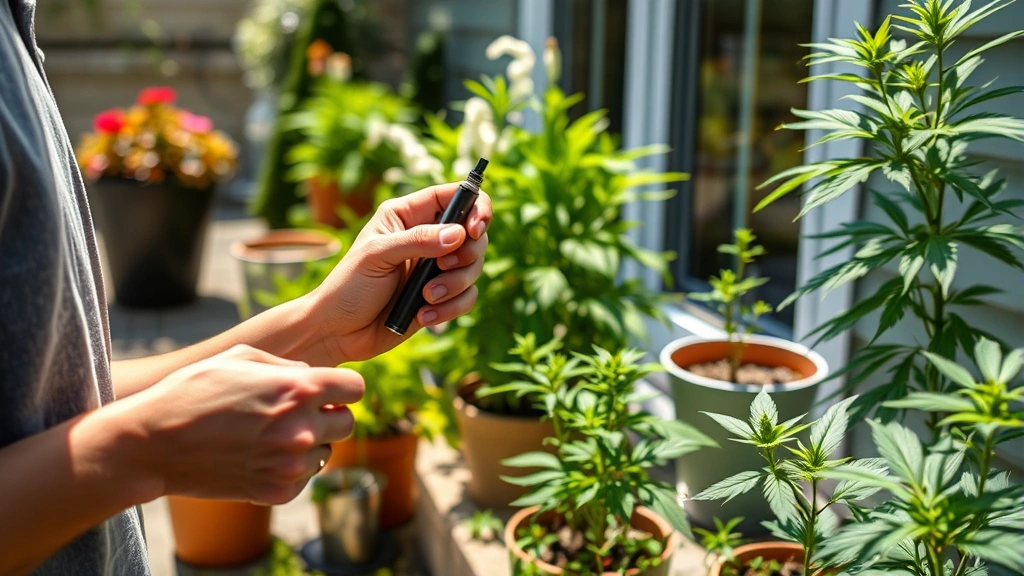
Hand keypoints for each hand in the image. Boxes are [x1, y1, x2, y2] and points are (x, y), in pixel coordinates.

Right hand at [125, 345, 363, 503]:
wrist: (153, 443)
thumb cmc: (193, 391)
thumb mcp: (241, 358)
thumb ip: (288, 366)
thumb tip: (313, 376)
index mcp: (299, 389)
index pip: (356, 387)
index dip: (342, 387)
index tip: (327, 390)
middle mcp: (302, 428)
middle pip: (347, 422)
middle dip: (329, 415)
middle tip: (299, 413)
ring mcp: (291, 464)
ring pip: (326, 452)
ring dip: (310, 444)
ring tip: (271, 435)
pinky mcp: (278, 492)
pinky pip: (304, 479)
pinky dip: (290, 469)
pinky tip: (261, 456)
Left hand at [305, 182, 491, 363]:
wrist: (338, 332)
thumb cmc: (348, 286)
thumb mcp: (377, 256)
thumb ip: (418, 240)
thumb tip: (459, 234)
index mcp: (407, 215)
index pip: (453, 196)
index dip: (474, 206)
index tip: (475, 229)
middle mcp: (426, 238)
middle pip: (473, 234)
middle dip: (467, 254)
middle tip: (444, 267)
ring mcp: (434, 269)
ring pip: (473, 267)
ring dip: (455, 285)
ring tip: (426, 298)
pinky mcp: (440, 297)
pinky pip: (466, 297)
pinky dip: (451, 308)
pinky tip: (422, 316)